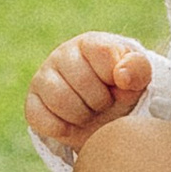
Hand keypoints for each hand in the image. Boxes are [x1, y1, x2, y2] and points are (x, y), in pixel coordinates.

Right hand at [25, 32, 156, 156]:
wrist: (102, 118)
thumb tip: (121, 76)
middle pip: (82, 81)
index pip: (102, 53)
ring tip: (89, 114)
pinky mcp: (32, 102)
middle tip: (104, 104)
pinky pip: (40, 118)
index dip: (114, 78)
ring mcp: (43, 77)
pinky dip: (60, 128)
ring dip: (81, 116)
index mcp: (90, 43)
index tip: (119, 86)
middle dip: (100, 101)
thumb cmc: (121, 91)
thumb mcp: (138, 78)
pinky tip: (71, 125)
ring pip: (60, 100)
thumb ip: (138, 69)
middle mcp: (62, 55)